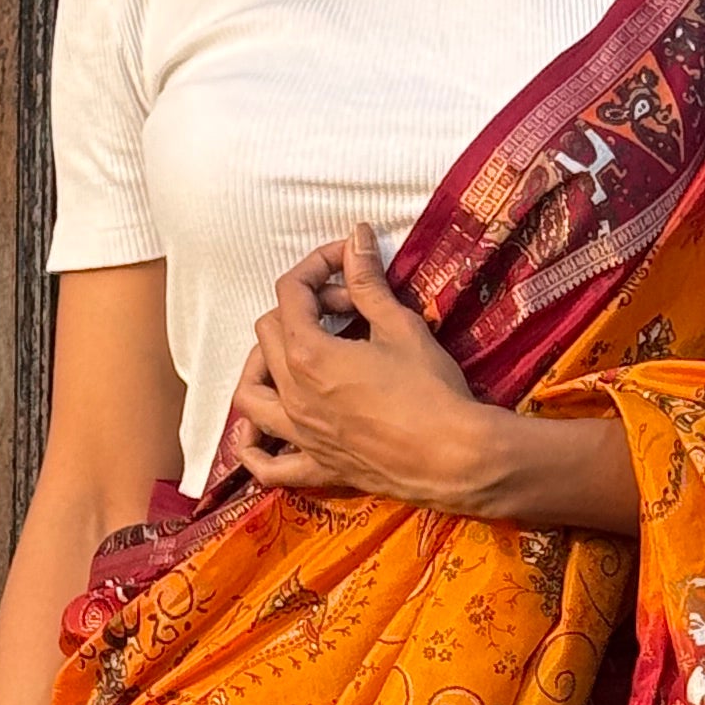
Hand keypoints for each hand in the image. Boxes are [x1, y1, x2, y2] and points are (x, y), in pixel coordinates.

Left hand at [228, 229, 512, 510]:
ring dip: (260, 368)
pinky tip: (260, 434)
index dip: (316, 266)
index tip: (346, 261)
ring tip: (289, 358)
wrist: (454, 457)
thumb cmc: (430, 390)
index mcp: (308, 353)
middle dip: (300, 309)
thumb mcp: (400, 326)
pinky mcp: (316, 466)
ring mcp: (299, 434)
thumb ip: (367, 283)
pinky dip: (254, 449)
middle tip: (346, 310)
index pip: (291, 292)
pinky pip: (267, 465)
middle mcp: (292, 394)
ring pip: (249, 396)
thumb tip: (356, 237)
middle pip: (267, 334)